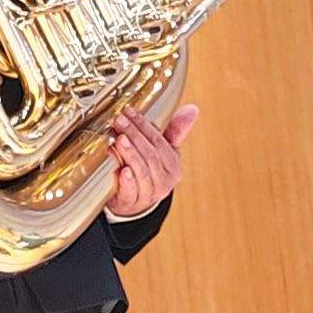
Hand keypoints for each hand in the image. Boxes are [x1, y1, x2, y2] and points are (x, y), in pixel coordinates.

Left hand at [104, 104, 197, 219]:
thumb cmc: (150, 171)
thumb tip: (193, 109)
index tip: (130, 111)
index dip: (144, 125)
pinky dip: (127, 181)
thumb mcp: (163, 152)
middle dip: (134, 135)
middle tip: (120, 121)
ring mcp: (149, 193)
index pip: (159, 142)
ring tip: (119, 139)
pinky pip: (131, 192)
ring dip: (130, 154)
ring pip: (142, 171)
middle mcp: (164, 180)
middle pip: (151, 155)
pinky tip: (121, 171)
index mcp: (173, 165)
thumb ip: (175, 131)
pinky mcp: (133, 202)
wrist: (135, 203)